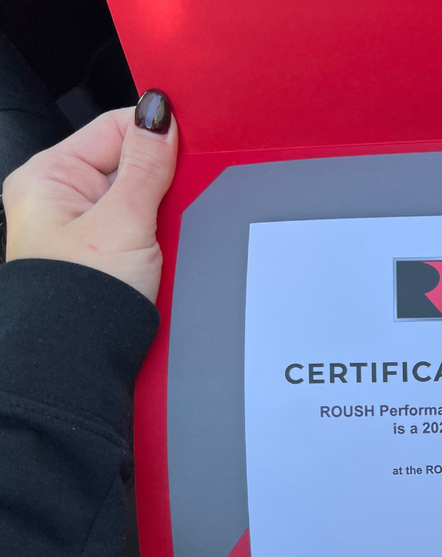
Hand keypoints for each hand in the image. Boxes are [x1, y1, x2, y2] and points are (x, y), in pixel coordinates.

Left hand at [2, 89, 176, 302]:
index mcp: (50, 176)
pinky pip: (148, 225)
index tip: (193, 136)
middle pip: (131, 162)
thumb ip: (145, 165)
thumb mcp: (123, 219)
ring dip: (168, 205)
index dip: (154, 130)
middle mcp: (65, 197)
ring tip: (173, 225)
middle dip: (165, 174)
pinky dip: (166, 230)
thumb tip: (158, 113)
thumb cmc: (79, 296)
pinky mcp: (112, 252)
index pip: (113, 127)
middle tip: (184, 191)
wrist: (79, 359)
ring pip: (145, 195)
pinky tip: (174, 241)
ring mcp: (88, 226)